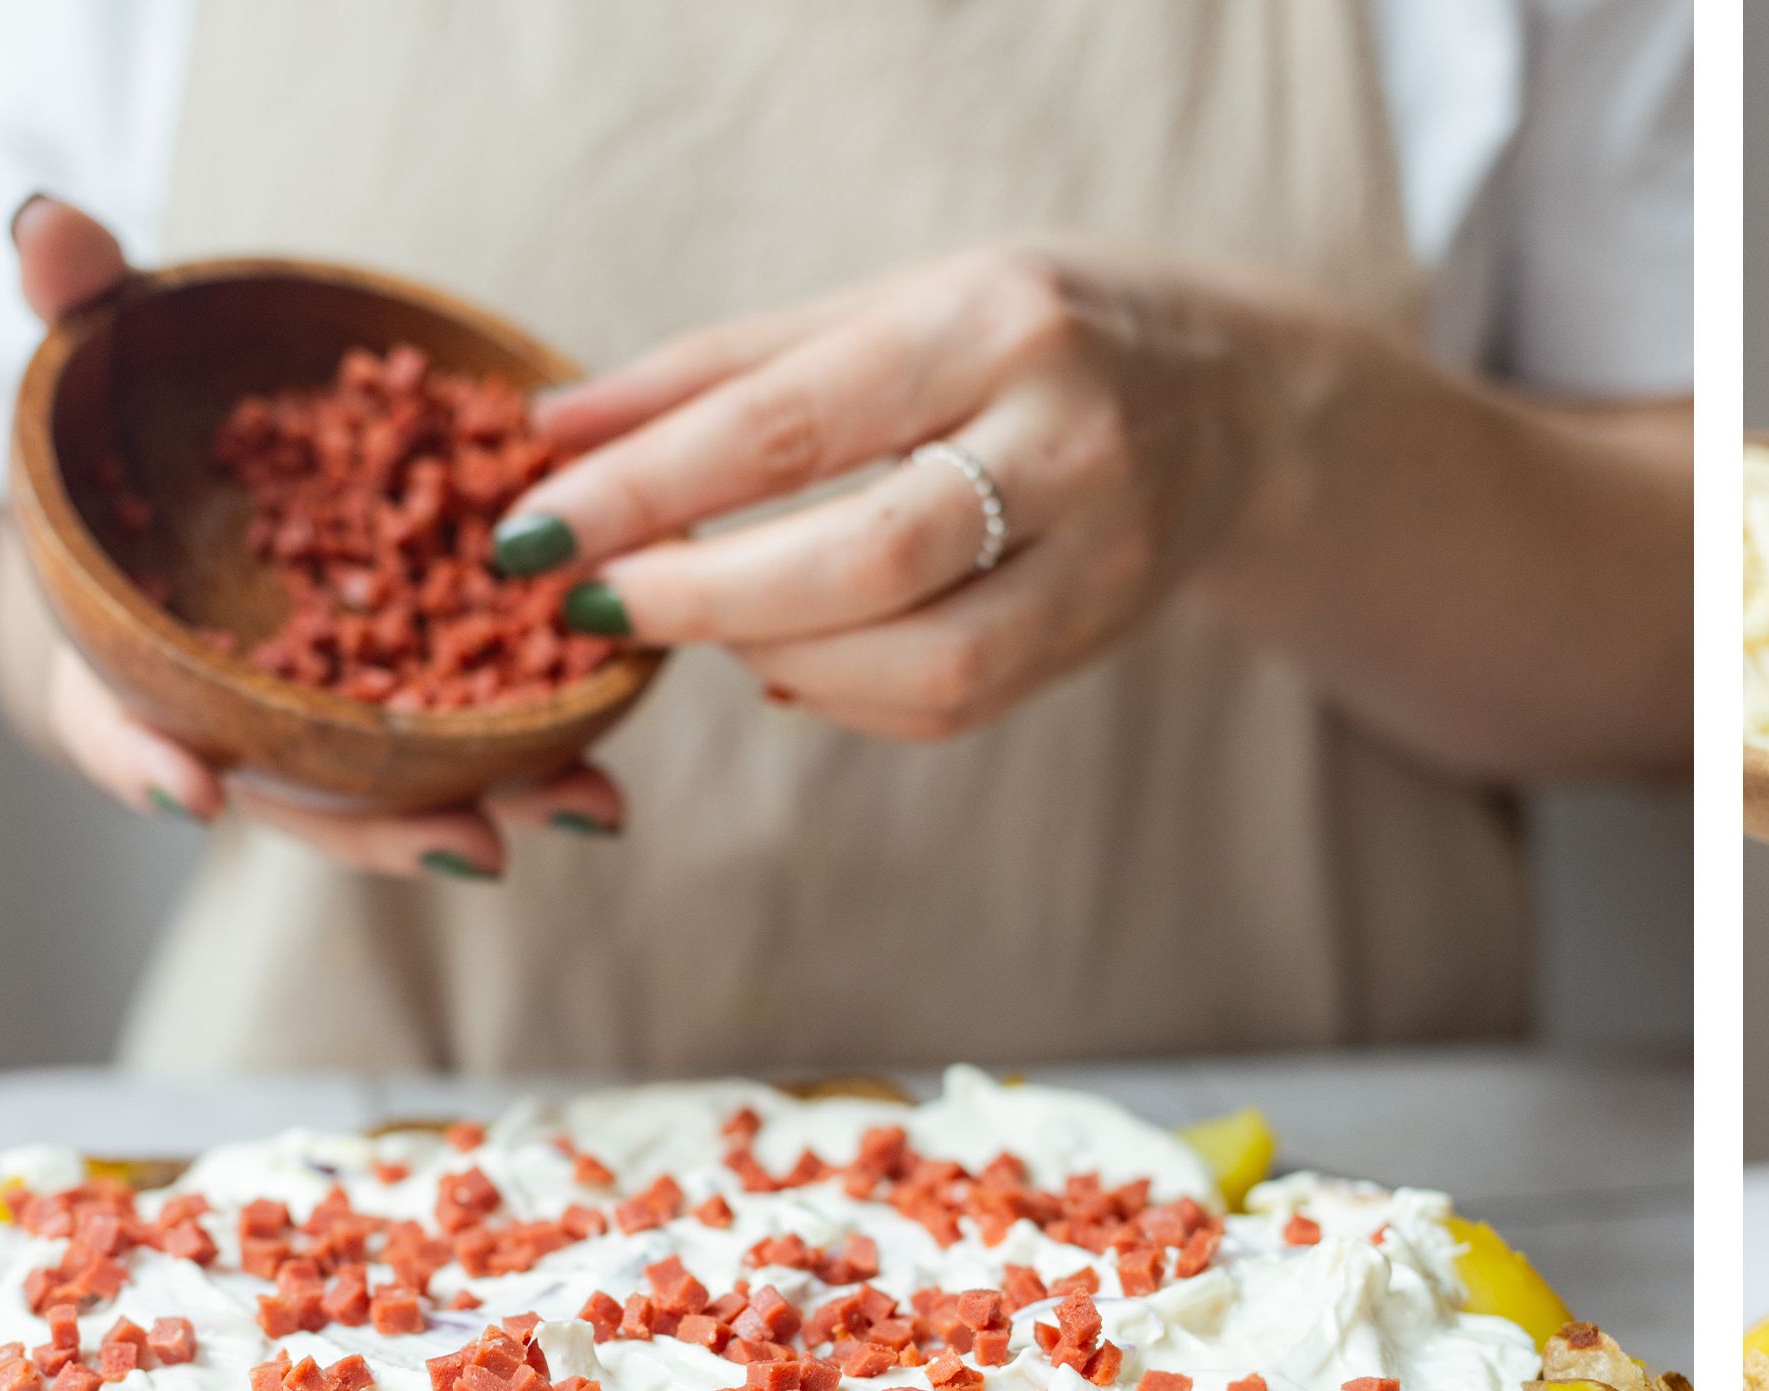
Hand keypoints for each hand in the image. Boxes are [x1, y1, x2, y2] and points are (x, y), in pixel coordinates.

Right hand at [0, 199, 619, 880]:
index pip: (116, 724)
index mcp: (126, 657)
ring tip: (587, 810)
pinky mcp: (419, 705)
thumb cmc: (130, 430)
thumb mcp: (96, 358)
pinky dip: (540, 764)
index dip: (141, 756)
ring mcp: (330, 727)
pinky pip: (480, 746)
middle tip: (469, 847)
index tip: (187, 790)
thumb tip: (51, 222)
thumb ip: (70, 298)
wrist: (193, 481)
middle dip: (384, 829)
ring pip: (408, 791)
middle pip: (301, 795)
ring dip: (499, 808)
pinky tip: (612, 785)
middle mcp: (232, 720)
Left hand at [488, 248, 1265, 741]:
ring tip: (701, 624)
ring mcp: (1105, 556)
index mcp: (994, 326)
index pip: (790, 425)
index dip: (646, 491)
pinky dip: (843, 698)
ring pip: (922, 666)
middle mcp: (1067, 443)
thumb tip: (553, 431)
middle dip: (704, 599)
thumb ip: (721, 369)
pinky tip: (788, 658)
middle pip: (863, 563)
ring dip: (775, 660)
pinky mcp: (1105, 640)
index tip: (534, 531)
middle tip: (595, 604)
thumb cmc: (1025, 335)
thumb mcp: (886, 305)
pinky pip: (953, 707)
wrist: (1234, 401)